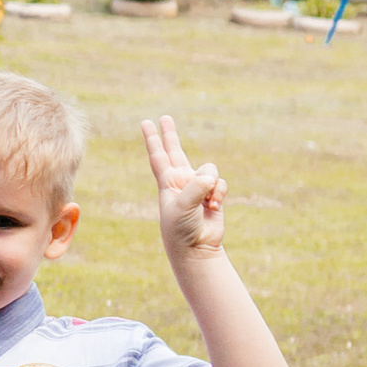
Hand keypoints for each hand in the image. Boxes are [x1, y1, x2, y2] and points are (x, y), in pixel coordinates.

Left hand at [143, 112, 226, 264]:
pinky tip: (213, 207)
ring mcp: (197, 187)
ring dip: (211, 185)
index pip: (158, 155)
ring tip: (205, 203)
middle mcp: (181, 181)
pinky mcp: (213, 194)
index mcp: (167, 183)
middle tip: (165, 117)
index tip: (145, 122)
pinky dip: (219, 194)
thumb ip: (196, 187)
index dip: (152, 139)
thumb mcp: (183, 206)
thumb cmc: (182, 229)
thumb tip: (210, 176)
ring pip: (209, 169)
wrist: (196, 248)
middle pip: (175, 151)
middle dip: (170, 134)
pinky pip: (220, 183)